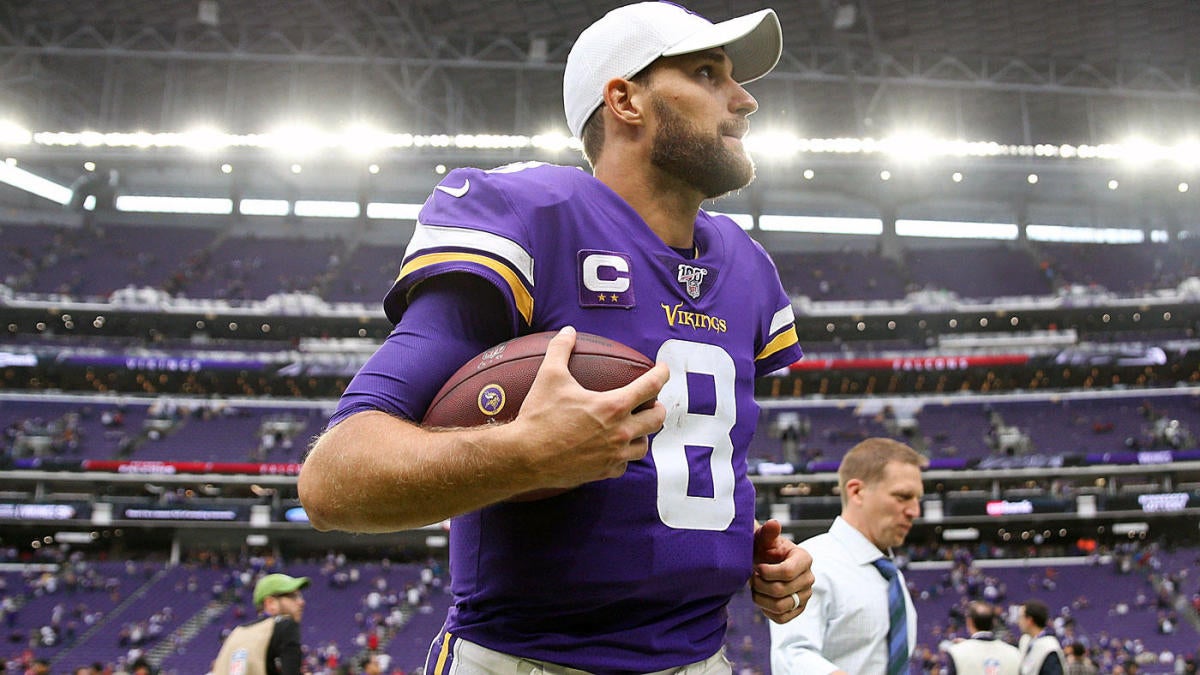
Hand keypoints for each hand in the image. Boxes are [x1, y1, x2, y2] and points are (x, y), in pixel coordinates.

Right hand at [506, 326, 668, 491]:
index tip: (663, 369)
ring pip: (644, 445)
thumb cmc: (539, 417)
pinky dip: (624, 456)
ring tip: (635, 426)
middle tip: (649, 401)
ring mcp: (613, 455)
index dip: (661, 374)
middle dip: (657, 407)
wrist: (524, 457)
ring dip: (643, 433)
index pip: (650, 386)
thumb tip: (567, 331)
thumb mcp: (549, 376)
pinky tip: (615, 450)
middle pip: (657, 418)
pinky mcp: (603, 472)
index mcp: (613, 406)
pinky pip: (624, 465)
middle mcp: (620, 432)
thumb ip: (560, 349)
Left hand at [751, 519, 813, 623]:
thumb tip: (774, 523)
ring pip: (780, 606)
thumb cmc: (765, 550)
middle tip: (752, 578)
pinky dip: (767, 610)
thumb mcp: (764, 539)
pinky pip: (782, 618)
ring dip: (761, 599)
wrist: (765, 563)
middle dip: (759, 585)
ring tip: (755, 588)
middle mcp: (809, 578)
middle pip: (780, 591)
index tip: (757, 567)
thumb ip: (768, 533)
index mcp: (804, 559)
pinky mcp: (798, 610)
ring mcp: (805, 596)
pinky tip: (762, 598)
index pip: (787, 572)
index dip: (767, 573)